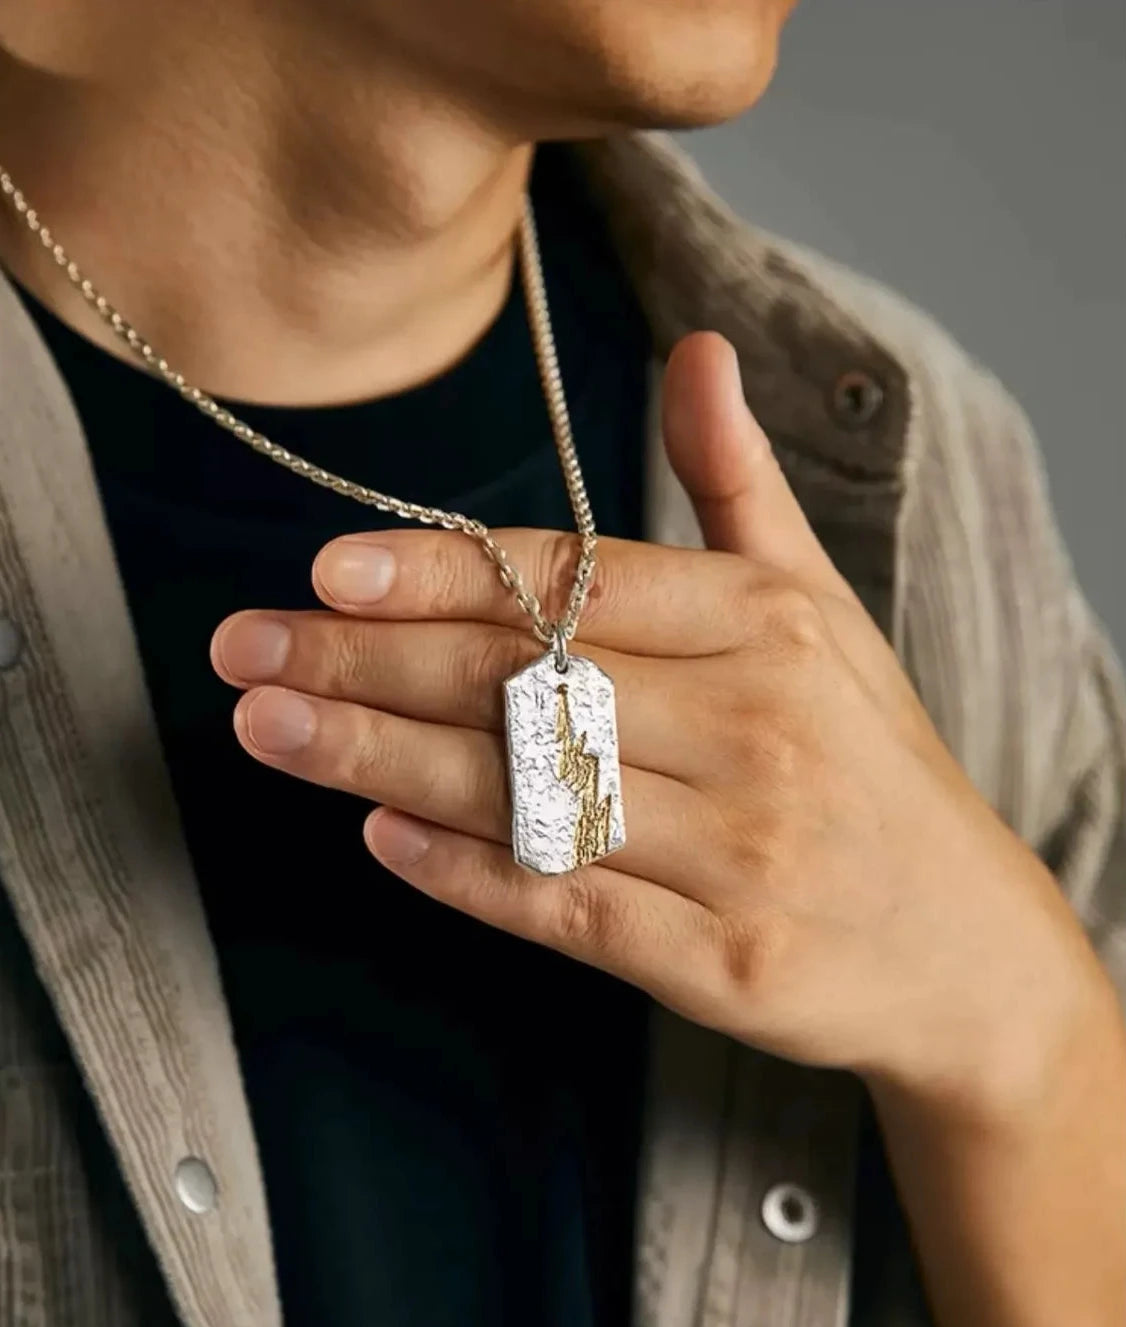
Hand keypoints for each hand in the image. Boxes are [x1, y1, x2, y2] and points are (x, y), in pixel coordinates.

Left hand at [210, 332, 1106, 1116]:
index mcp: (768, 628)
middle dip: (369, 665)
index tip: (332, 571)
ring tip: (271, 731)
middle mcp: (754, 730)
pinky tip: (378, 838)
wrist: (965, 943)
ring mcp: (739, 853)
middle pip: (528, 683)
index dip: (446, 574)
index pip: (581, 586)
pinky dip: (468, 874)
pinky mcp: (722, 960)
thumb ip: (739, 485)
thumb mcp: (821, 608)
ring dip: (382, 762)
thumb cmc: (868, 756)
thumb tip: (698, 352)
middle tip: (247, 650)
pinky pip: (570, 907)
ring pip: (530, 793)